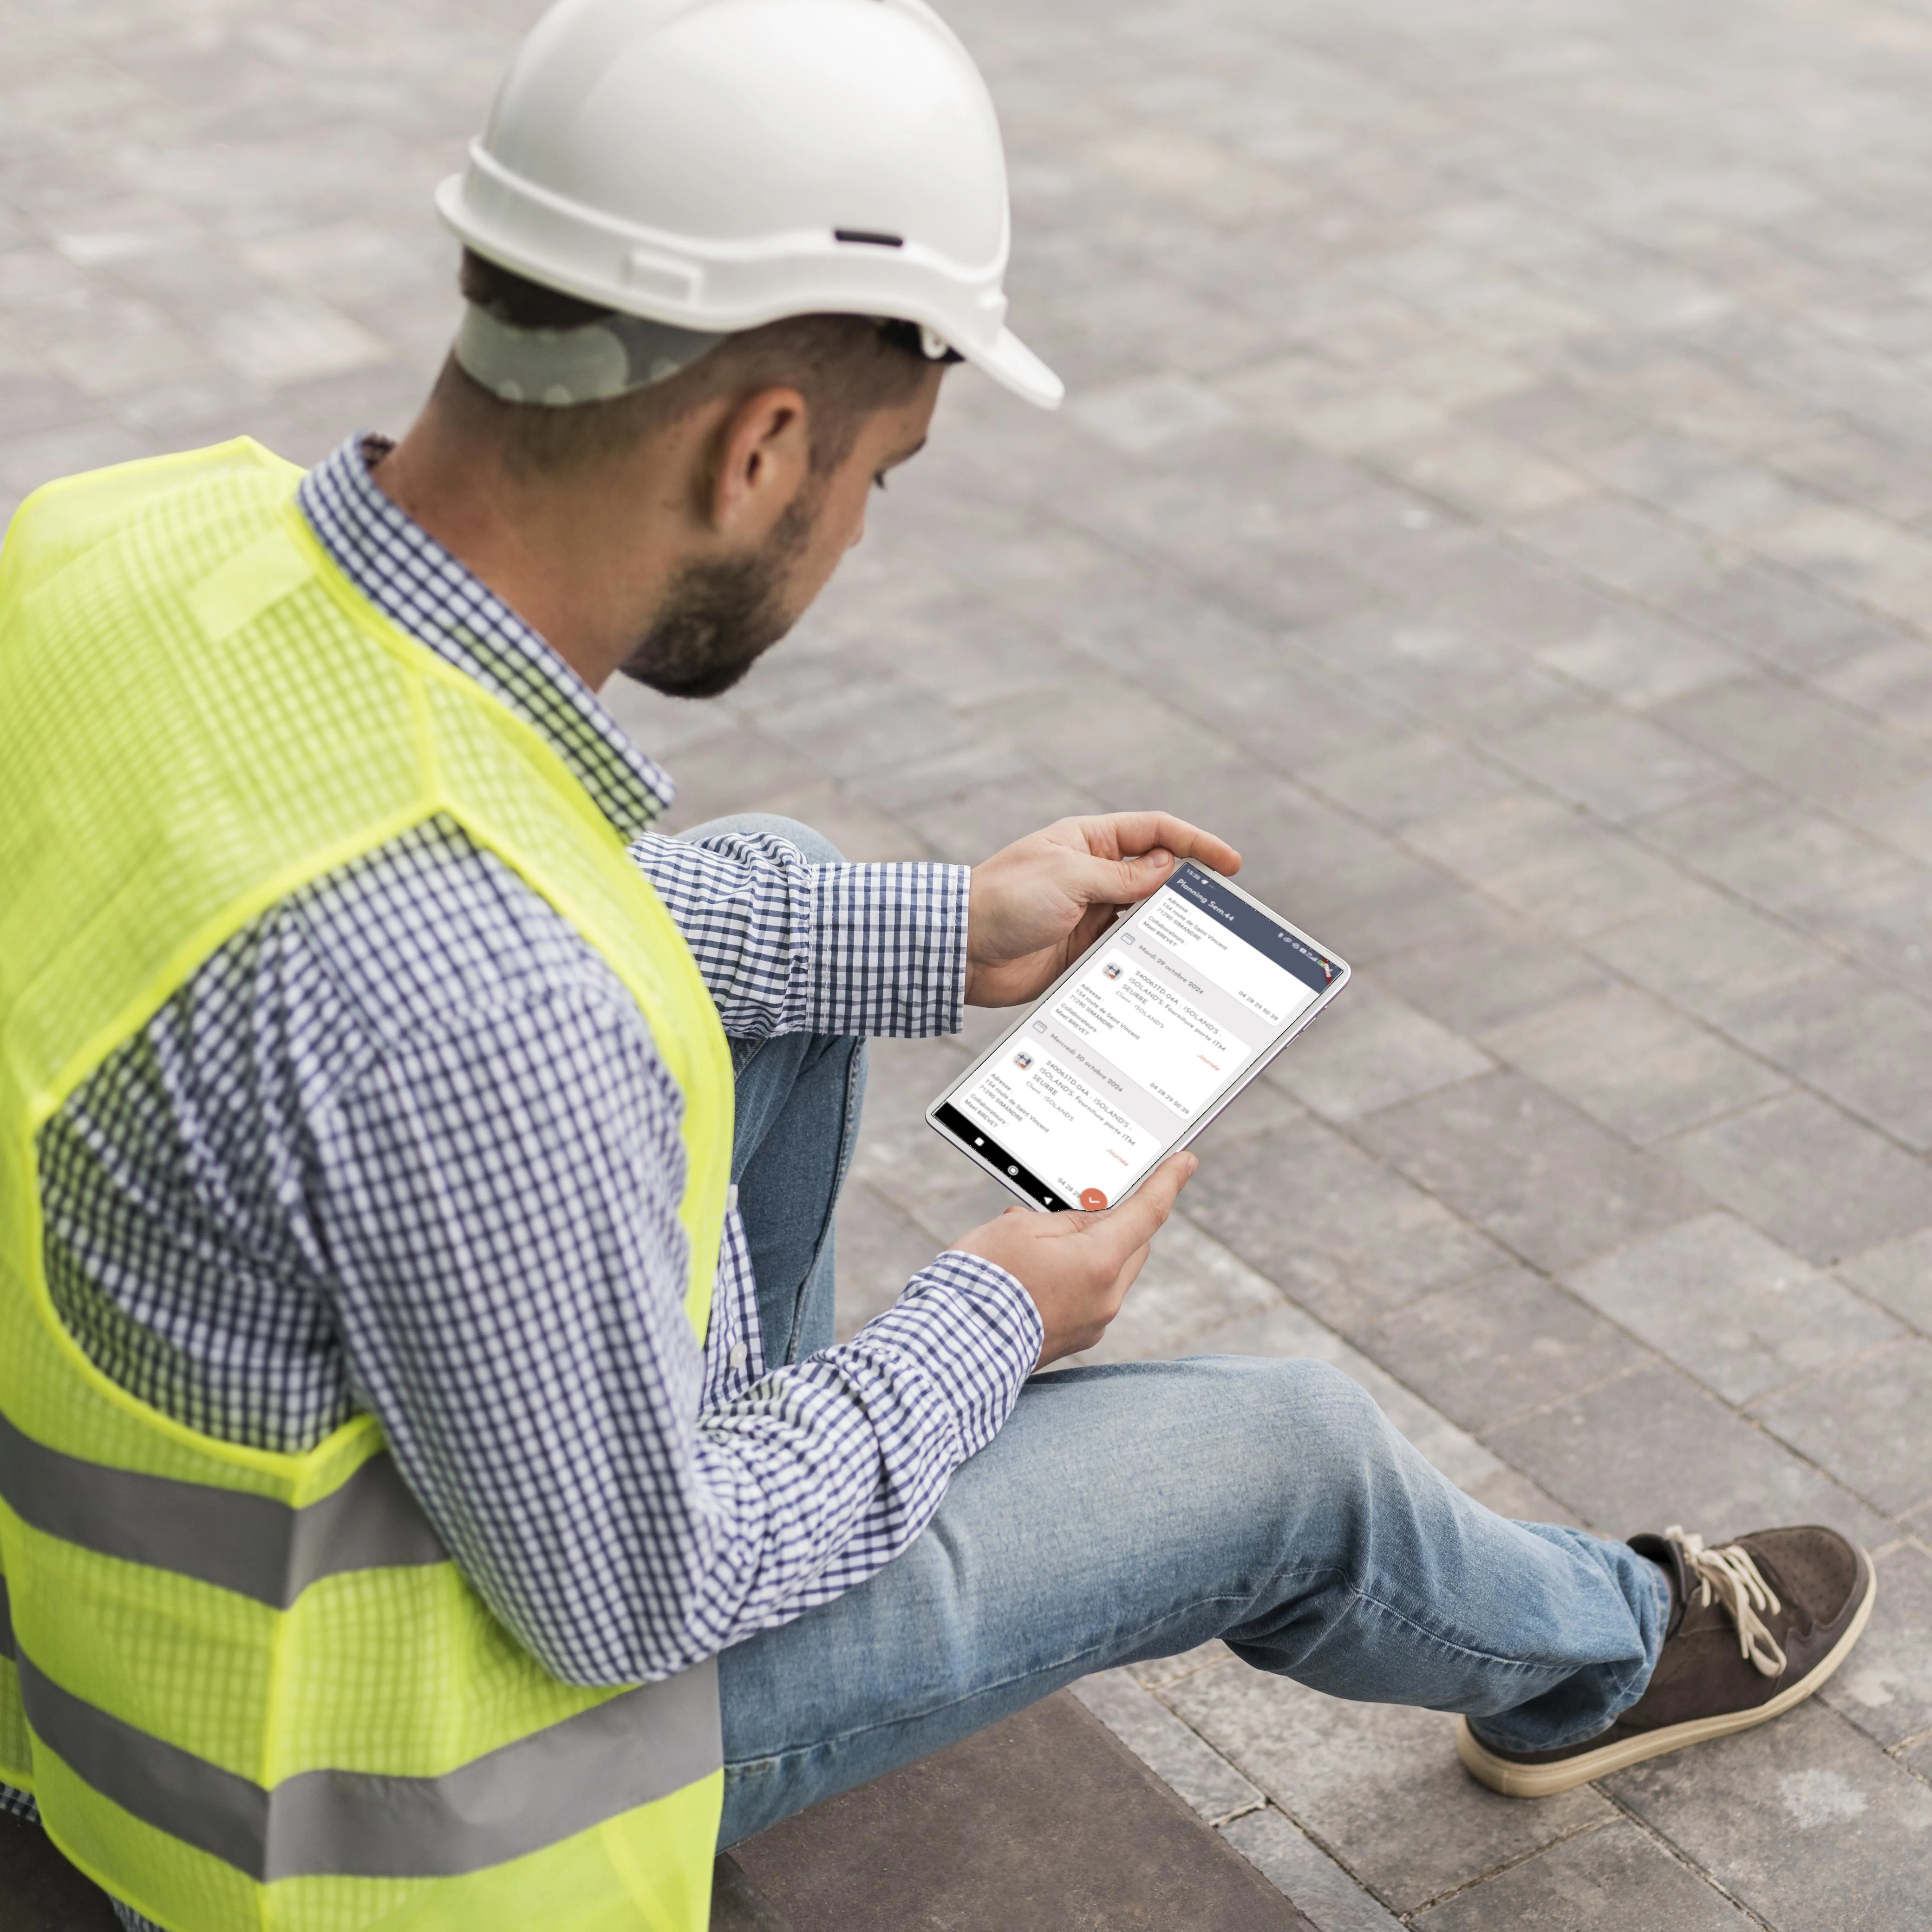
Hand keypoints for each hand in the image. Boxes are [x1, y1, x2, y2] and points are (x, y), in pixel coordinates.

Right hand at [949, 1152, 1197, 1365]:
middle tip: (1074, 1207)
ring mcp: (1093, 1323)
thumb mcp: (1021, 1228)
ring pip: (1111, 1271)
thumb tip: (1086, 1219)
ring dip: (1090, 1252)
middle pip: (1132, 1244)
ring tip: (1037, 1247)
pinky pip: (1091, 1297)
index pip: (1148, 1212)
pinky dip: (1076, 1278)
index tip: (1186, 1162)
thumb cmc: (983, 1281)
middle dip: (1115, 1221)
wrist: (954, 1347)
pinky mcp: (1076, 1339)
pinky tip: (1034, 1276)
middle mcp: (1106, 1297)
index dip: (1168, 1182)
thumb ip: (1065, 1218)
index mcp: (1099, 1261)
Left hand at [965, 813, 1240, 1006]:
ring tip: (1202, 944)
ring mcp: (1090, 912)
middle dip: (1190, 889)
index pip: (1155, 832)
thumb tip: (1168, 868)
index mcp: (1089, 841)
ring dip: (1169, 926)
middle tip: (1224, 913)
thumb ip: (1123, 877)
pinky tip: (1166, 968)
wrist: (958, 950)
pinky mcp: (1083, 950)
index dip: (1196, 844)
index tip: (1230, 864)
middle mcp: (1094, 874)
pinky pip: (1124, 950)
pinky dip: (1145, 956)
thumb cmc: (1004, 901)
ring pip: (1145, 916)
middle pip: (1157, 875)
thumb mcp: (1070, 879)